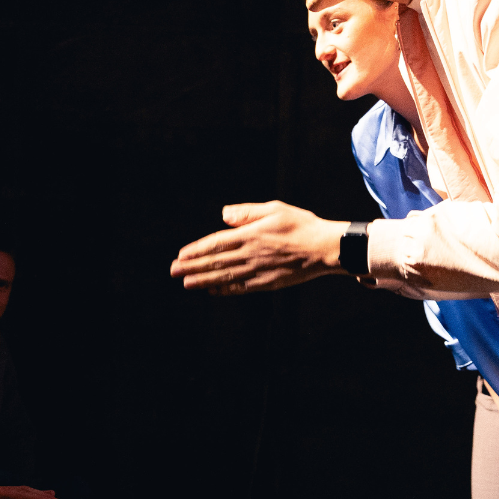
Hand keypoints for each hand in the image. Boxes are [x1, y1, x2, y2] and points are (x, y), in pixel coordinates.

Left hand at [170, 201, 347, 293]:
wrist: (325, 249)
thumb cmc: (301, 225)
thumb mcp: (274, 209)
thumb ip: (247, 212)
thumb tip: (223, 215)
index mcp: (251, 234)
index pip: (217, 243)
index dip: (197, 250)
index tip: (181, 255)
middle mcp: (251, 254)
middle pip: (216, 261)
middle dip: (192, 267)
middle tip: (174, 271)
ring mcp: (258, 270)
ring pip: (225, 276)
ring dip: (203, 280)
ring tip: (186, 283)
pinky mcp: (267, 282)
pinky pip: (240, 287)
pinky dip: (224, 289)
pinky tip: (212, 290)